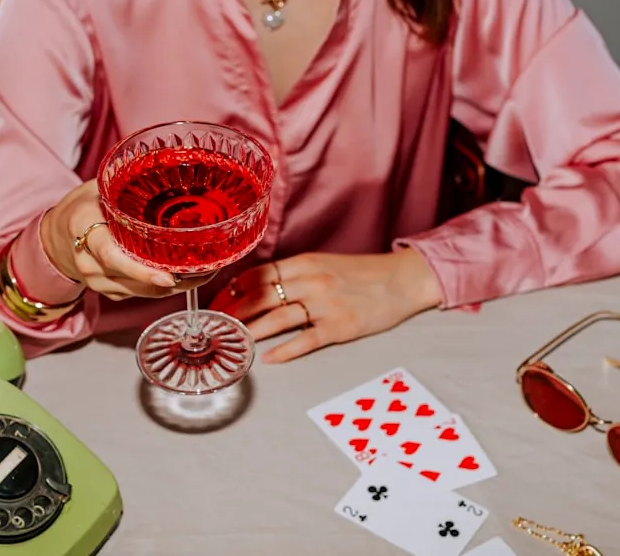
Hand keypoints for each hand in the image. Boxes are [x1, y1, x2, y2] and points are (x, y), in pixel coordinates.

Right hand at [41, 180, 214, 300]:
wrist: (57, 236)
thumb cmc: (83, 207)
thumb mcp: (98, 186)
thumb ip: (127, 179)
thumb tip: (167, 158)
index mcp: (83, 226)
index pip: (111, 254)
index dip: (140, 269)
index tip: (168, 276)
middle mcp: (88, 260)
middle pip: (133, 279)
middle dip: (172, 279)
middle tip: (206, 270)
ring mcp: (96, 280)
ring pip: (141, 291)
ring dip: (175, 286)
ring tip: (204, 273)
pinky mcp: (108, 292)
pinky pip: (140, 294)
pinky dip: (163, 288)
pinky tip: (184, 277)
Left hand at [209, 249, 441, 362]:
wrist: (404, 279)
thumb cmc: (363, 274)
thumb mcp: (325, 263)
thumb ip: (295, 274)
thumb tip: (259, 288)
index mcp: (306, 262)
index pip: (259, 275)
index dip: (234, 290)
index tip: (218, 303)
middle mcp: (312, 280)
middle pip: (263, 296)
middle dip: (235, 312)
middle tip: (215, 326)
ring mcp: (326, 304)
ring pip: (279, 318)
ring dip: (252, 330)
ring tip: (233, 341)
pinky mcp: (341, 326)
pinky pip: (307, 340)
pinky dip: (286, 350)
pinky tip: (269, 358)